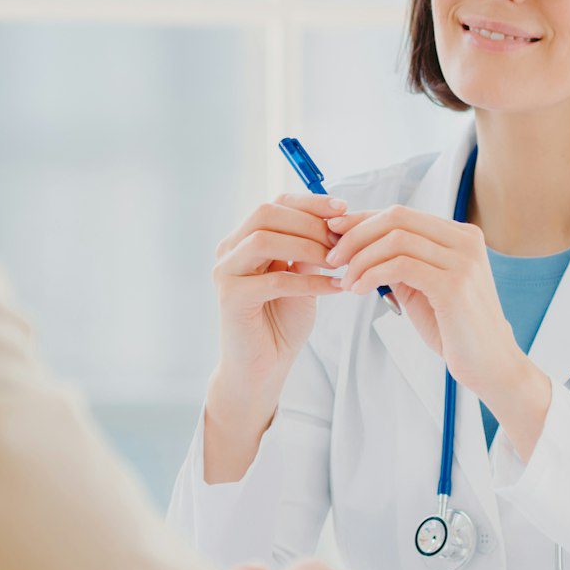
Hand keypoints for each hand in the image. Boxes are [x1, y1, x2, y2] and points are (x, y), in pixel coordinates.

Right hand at [204, 193, 350, 477]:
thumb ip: (307, 248)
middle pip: (266, 213)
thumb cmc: (280, 321)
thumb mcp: (299, 275)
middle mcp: (228, 250)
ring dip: (308, 247)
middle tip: (341, 240)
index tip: (344, 208)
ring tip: (338, 262)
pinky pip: (275, 279)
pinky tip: (336, 287)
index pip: (275, 203)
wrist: (261, 367)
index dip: (310, 202)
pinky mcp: (231, 298)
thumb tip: (337, 219)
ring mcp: (226, 272)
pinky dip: (310, 281)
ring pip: (265, 240)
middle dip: (310, 223)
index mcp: (243, 239)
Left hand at [323, 205, 550, 450]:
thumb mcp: (422, 288)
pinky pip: (401, 265)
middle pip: (397, 218)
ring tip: (344, 279)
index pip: (401, 214)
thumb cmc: (453, 329)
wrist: (490, 366)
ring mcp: (463, 261)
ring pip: (395, 239)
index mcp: (459, 236)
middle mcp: (465, 240)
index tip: (333, 232)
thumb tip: (356, 244)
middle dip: (356, 234)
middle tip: (332, 256)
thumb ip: (398, 263)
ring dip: (360, 258)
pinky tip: (358, 289)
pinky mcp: (454, 284)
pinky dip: (372, 273)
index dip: (363, 219)